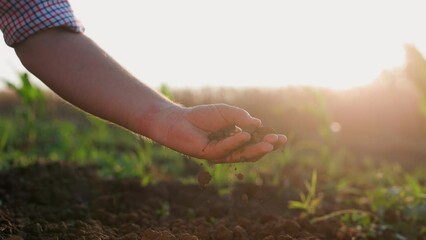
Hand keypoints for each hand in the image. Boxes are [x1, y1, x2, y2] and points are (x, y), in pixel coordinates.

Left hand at [142, 103, 286, 162]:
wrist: (179, 120)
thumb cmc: (202, 116)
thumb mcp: (226, 112)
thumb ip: (241, 117)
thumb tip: (258, 124)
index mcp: (236, 139)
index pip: (255, 142)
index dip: (268, 141)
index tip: (282, 137)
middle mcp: (231, 148)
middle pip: (252, 151)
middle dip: (266, 147)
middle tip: (278, 141)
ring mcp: (221, 154)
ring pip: (242, 154)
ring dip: (256, 149)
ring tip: (269, 143)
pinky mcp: (211, 155)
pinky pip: (226, 149)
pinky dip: (236, 142)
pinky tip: (245, 135)